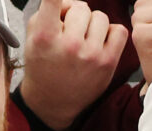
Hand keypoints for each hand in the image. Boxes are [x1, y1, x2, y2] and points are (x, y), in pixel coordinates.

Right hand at [19, 0, 126, 130]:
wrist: (54, 100)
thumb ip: (46, 10)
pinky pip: (119, 31)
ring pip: (100, 17)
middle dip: (76, 14)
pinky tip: (99, 41)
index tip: (61, 3)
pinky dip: (110, 32)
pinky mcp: (108, 63)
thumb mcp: (32, 35)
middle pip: (81, 7)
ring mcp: (91, 55)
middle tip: (70, 28)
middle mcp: (69, 45)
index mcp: (45, 36)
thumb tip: (69, 0)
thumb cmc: (43, 64)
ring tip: (84, 37)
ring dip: (92, 23)